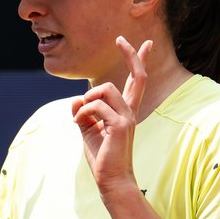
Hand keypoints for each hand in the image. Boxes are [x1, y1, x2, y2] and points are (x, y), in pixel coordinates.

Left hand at [71, 38, 151, 191]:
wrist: (110, 180)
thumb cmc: (101, 157)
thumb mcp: (88, 129)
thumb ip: (83, 112)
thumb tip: (76, 99)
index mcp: (125, 112)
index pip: (137, 82)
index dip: (139, 61)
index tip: (143, 43)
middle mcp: (130, 112)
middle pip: (137, 76)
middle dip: (131, 54)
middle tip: (120, 39)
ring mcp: (128, 117)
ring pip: (104, 88)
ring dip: (86, 99)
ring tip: (81, 116)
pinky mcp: (120, 125)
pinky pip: (94, 105)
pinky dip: (81, 112)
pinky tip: (79, 123)